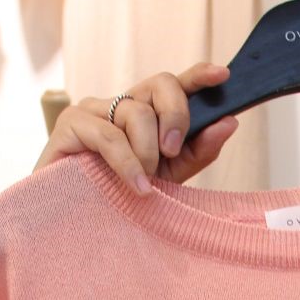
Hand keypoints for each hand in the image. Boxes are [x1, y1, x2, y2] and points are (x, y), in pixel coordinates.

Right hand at [37, 63, 239, 195]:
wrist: (75, 224)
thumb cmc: (120, 197)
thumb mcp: (169, 177)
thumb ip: (198, 151)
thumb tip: (230, 122)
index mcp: (145, 112)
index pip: (174, 84)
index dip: (198, 75)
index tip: (223, 75)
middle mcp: (120, 104)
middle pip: (160, 83)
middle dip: (176, 115)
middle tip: (173, 149)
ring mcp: (93, 109)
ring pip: (136, 112)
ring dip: (147, 152)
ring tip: (144, 183)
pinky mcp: (70, 123)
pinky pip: (109, 135)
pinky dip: (128, 163)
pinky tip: (136, 186)